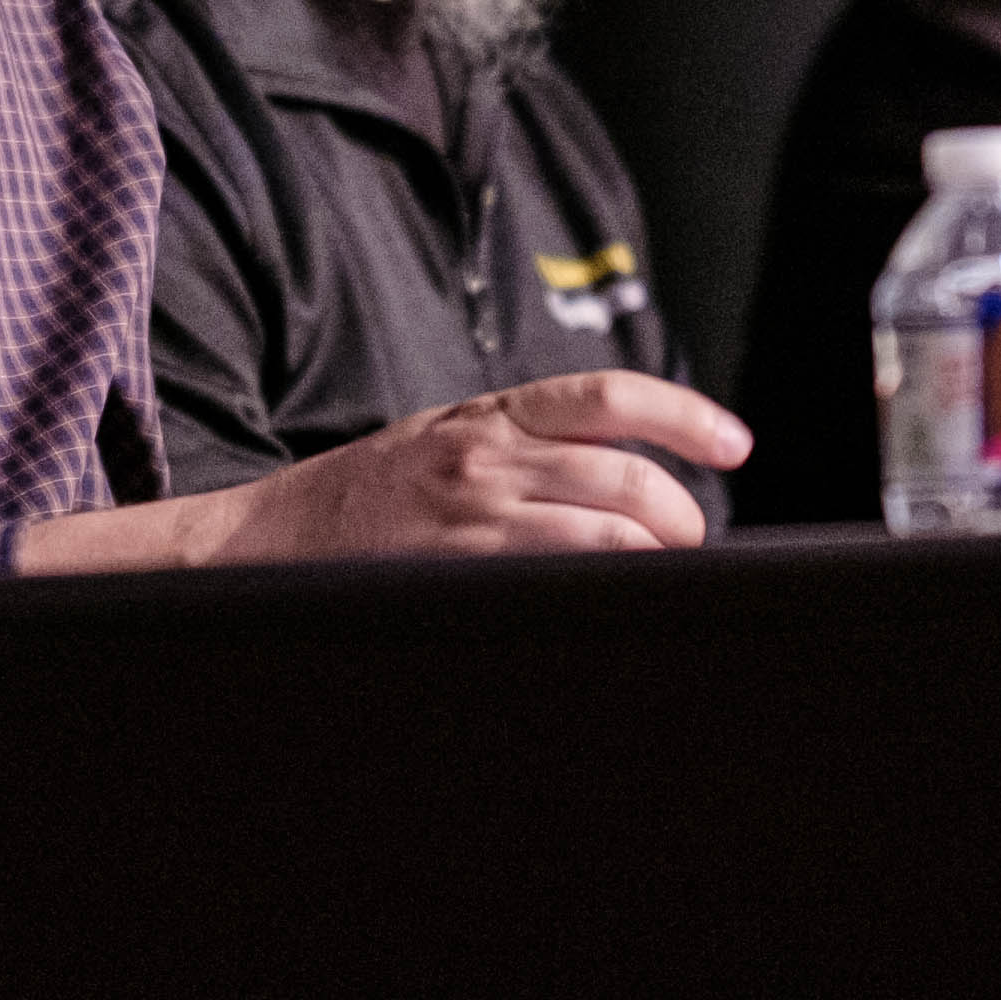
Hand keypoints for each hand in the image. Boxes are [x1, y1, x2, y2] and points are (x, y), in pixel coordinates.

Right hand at [214, 373, 751, 561]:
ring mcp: (471, 516)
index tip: (735, 444)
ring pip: (602, 529)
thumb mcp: (444, 439)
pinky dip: (599, 588)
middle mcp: (486, 454)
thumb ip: (521, 443)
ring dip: (651, 554)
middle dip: (679, 512)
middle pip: (623, 472)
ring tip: (659, 573)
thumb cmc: (364, 497)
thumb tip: (619, 469)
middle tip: (691, 539)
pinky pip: (554, 578)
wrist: (265, 542)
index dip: (687, 416)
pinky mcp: (457, 571)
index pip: (611, 396)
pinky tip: (610, 603)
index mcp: (489, 412)